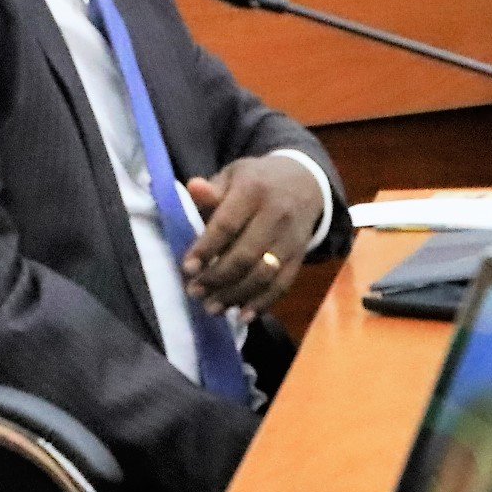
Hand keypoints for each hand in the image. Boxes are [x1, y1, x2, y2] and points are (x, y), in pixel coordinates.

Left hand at [182, 151, 320, 314]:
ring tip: (212, 307)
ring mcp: (291, 238)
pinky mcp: (300, 256)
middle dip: (217, 278)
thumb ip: (212, 189)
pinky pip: (283, 285)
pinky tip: (242, 316)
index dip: (206, 249)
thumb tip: (193, 188)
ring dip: (236, 295)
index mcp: (254, 190)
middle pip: (245, 255)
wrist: (304, 182)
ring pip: (264, 274)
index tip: (187, 269)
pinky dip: (263, 303)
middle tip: (194, 292)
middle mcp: (276, 215)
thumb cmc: (257, 181)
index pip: (227, 224)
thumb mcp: (233, 175)